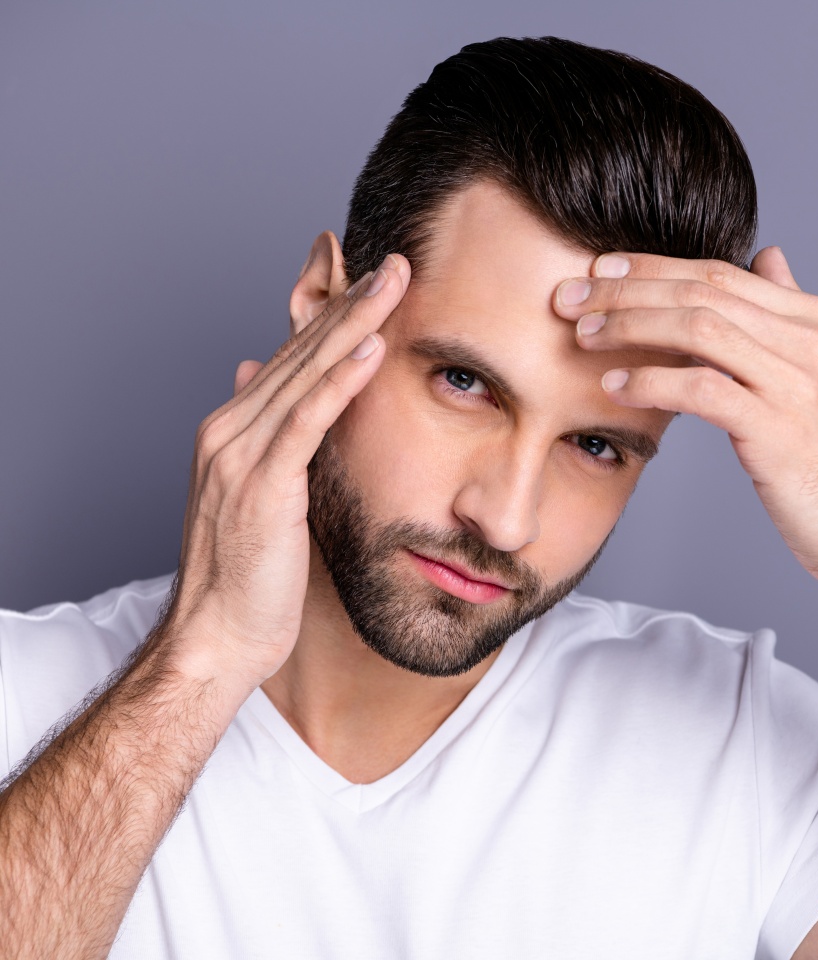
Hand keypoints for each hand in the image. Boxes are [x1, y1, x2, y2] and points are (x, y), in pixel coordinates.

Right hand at [162, 255, 409, 688]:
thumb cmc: (246, 575)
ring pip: (305, 373)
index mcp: (235, 429)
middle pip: (300, 352)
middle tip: (391, 260)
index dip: (330, 314)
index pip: (291, 358)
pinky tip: (370, 347)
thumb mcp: (261, 497)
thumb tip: (265, 388)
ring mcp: (242, 454)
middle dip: (348, 300)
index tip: (364, 276)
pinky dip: (339, 381)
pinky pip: (307, 421)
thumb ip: (270, 442)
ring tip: (392, 281)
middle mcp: (232, 429)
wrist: (216, 637)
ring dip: (352, 322)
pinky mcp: (262, 485)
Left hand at [552, 247, 817, 603]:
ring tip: (583, 337)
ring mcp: (798, 383)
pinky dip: (652, 382)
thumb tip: (768, 256)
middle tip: (569, 299)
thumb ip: (788, 312)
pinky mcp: (779, 430)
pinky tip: (614, 388)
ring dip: (630, 328)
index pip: (719, 273)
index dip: (652, 268)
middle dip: (626, 291)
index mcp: (817, 320)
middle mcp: (811, 341)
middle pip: (701, 292)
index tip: (598, 272)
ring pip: (698, 329)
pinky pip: (702, 389)